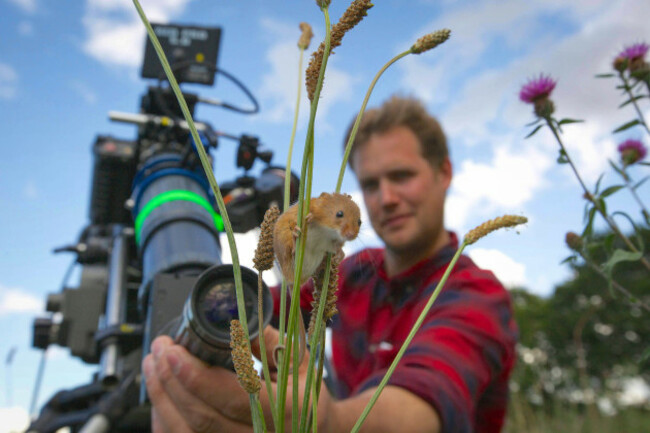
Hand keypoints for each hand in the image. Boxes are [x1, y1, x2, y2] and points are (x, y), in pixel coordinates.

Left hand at [143, 327, 334, 432]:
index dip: (196, 376)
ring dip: (162, 399)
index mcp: (283, 411)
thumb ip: (269, 339)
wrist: (317, 430)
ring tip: (152, 366)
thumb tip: (233, 316)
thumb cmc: (306, 392)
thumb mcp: (299, 360)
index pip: (232, 397)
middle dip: (171, 381)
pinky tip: (160, 396)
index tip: (173, 350)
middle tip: (158, 349)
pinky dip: (166, 420)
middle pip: (202, 417)